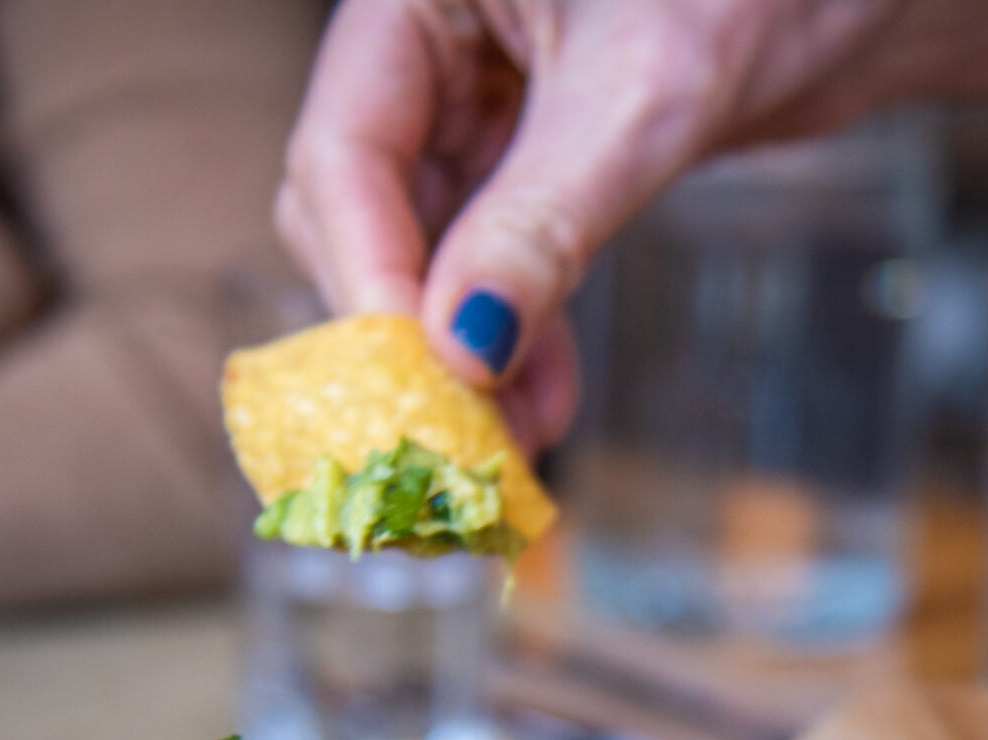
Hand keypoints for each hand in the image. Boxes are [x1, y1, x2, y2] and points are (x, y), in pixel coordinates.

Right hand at [275, 0, 987, 448]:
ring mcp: (484, 103)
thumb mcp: (646, 98)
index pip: (341, 152)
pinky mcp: (542, 156)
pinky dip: (515, 335)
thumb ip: (547, 217)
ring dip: (463, 354)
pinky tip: (542, 405)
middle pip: (363, 212)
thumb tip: (464, 348)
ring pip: (431, 251)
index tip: (416, 378)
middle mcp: (434, 45)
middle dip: (407, 332)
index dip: (368, 275)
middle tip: (449, 441)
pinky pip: (497, 260)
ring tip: (503, 447)